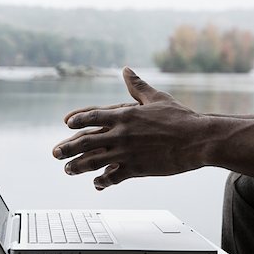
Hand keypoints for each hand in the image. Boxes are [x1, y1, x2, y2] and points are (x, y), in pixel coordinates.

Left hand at [52, 67, 209, 189]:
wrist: (198, 139)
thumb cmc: (180, 117)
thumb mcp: (157, 97)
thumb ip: (137, 86)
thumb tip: (126, 69)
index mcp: (125, 115)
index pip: (93, 116)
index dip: (78, 120)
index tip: (66, 124)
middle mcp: (121, 133)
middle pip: (86, 141)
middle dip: (68, 148)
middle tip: (55, 153)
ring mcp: (127, 152)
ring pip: (94, 161)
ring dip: (78, 166)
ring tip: (67, 170)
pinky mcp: (136, 168)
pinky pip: (113, 177)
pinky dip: (103, 181)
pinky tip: (97, 183)